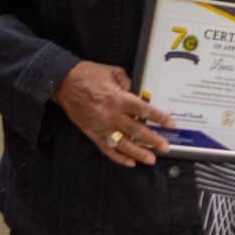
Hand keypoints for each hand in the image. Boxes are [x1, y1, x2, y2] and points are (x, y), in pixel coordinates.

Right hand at [52, 60, 174, 167]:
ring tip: (151, 159)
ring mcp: (101, 126)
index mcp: (118, 98)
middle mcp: (111, 115)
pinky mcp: (92, 133)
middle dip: (153, 140)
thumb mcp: (113, 72)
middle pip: (136, 130)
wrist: (63, 83)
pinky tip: (129, 162)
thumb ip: (128, 82)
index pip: (144, 110)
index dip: (159, 118)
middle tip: (165, 147)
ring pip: (123, 144)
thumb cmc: (88, 75)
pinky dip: (118, 157)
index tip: (171, 124)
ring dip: (138, 153)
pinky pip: (107, 149)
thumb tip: (137, 93)